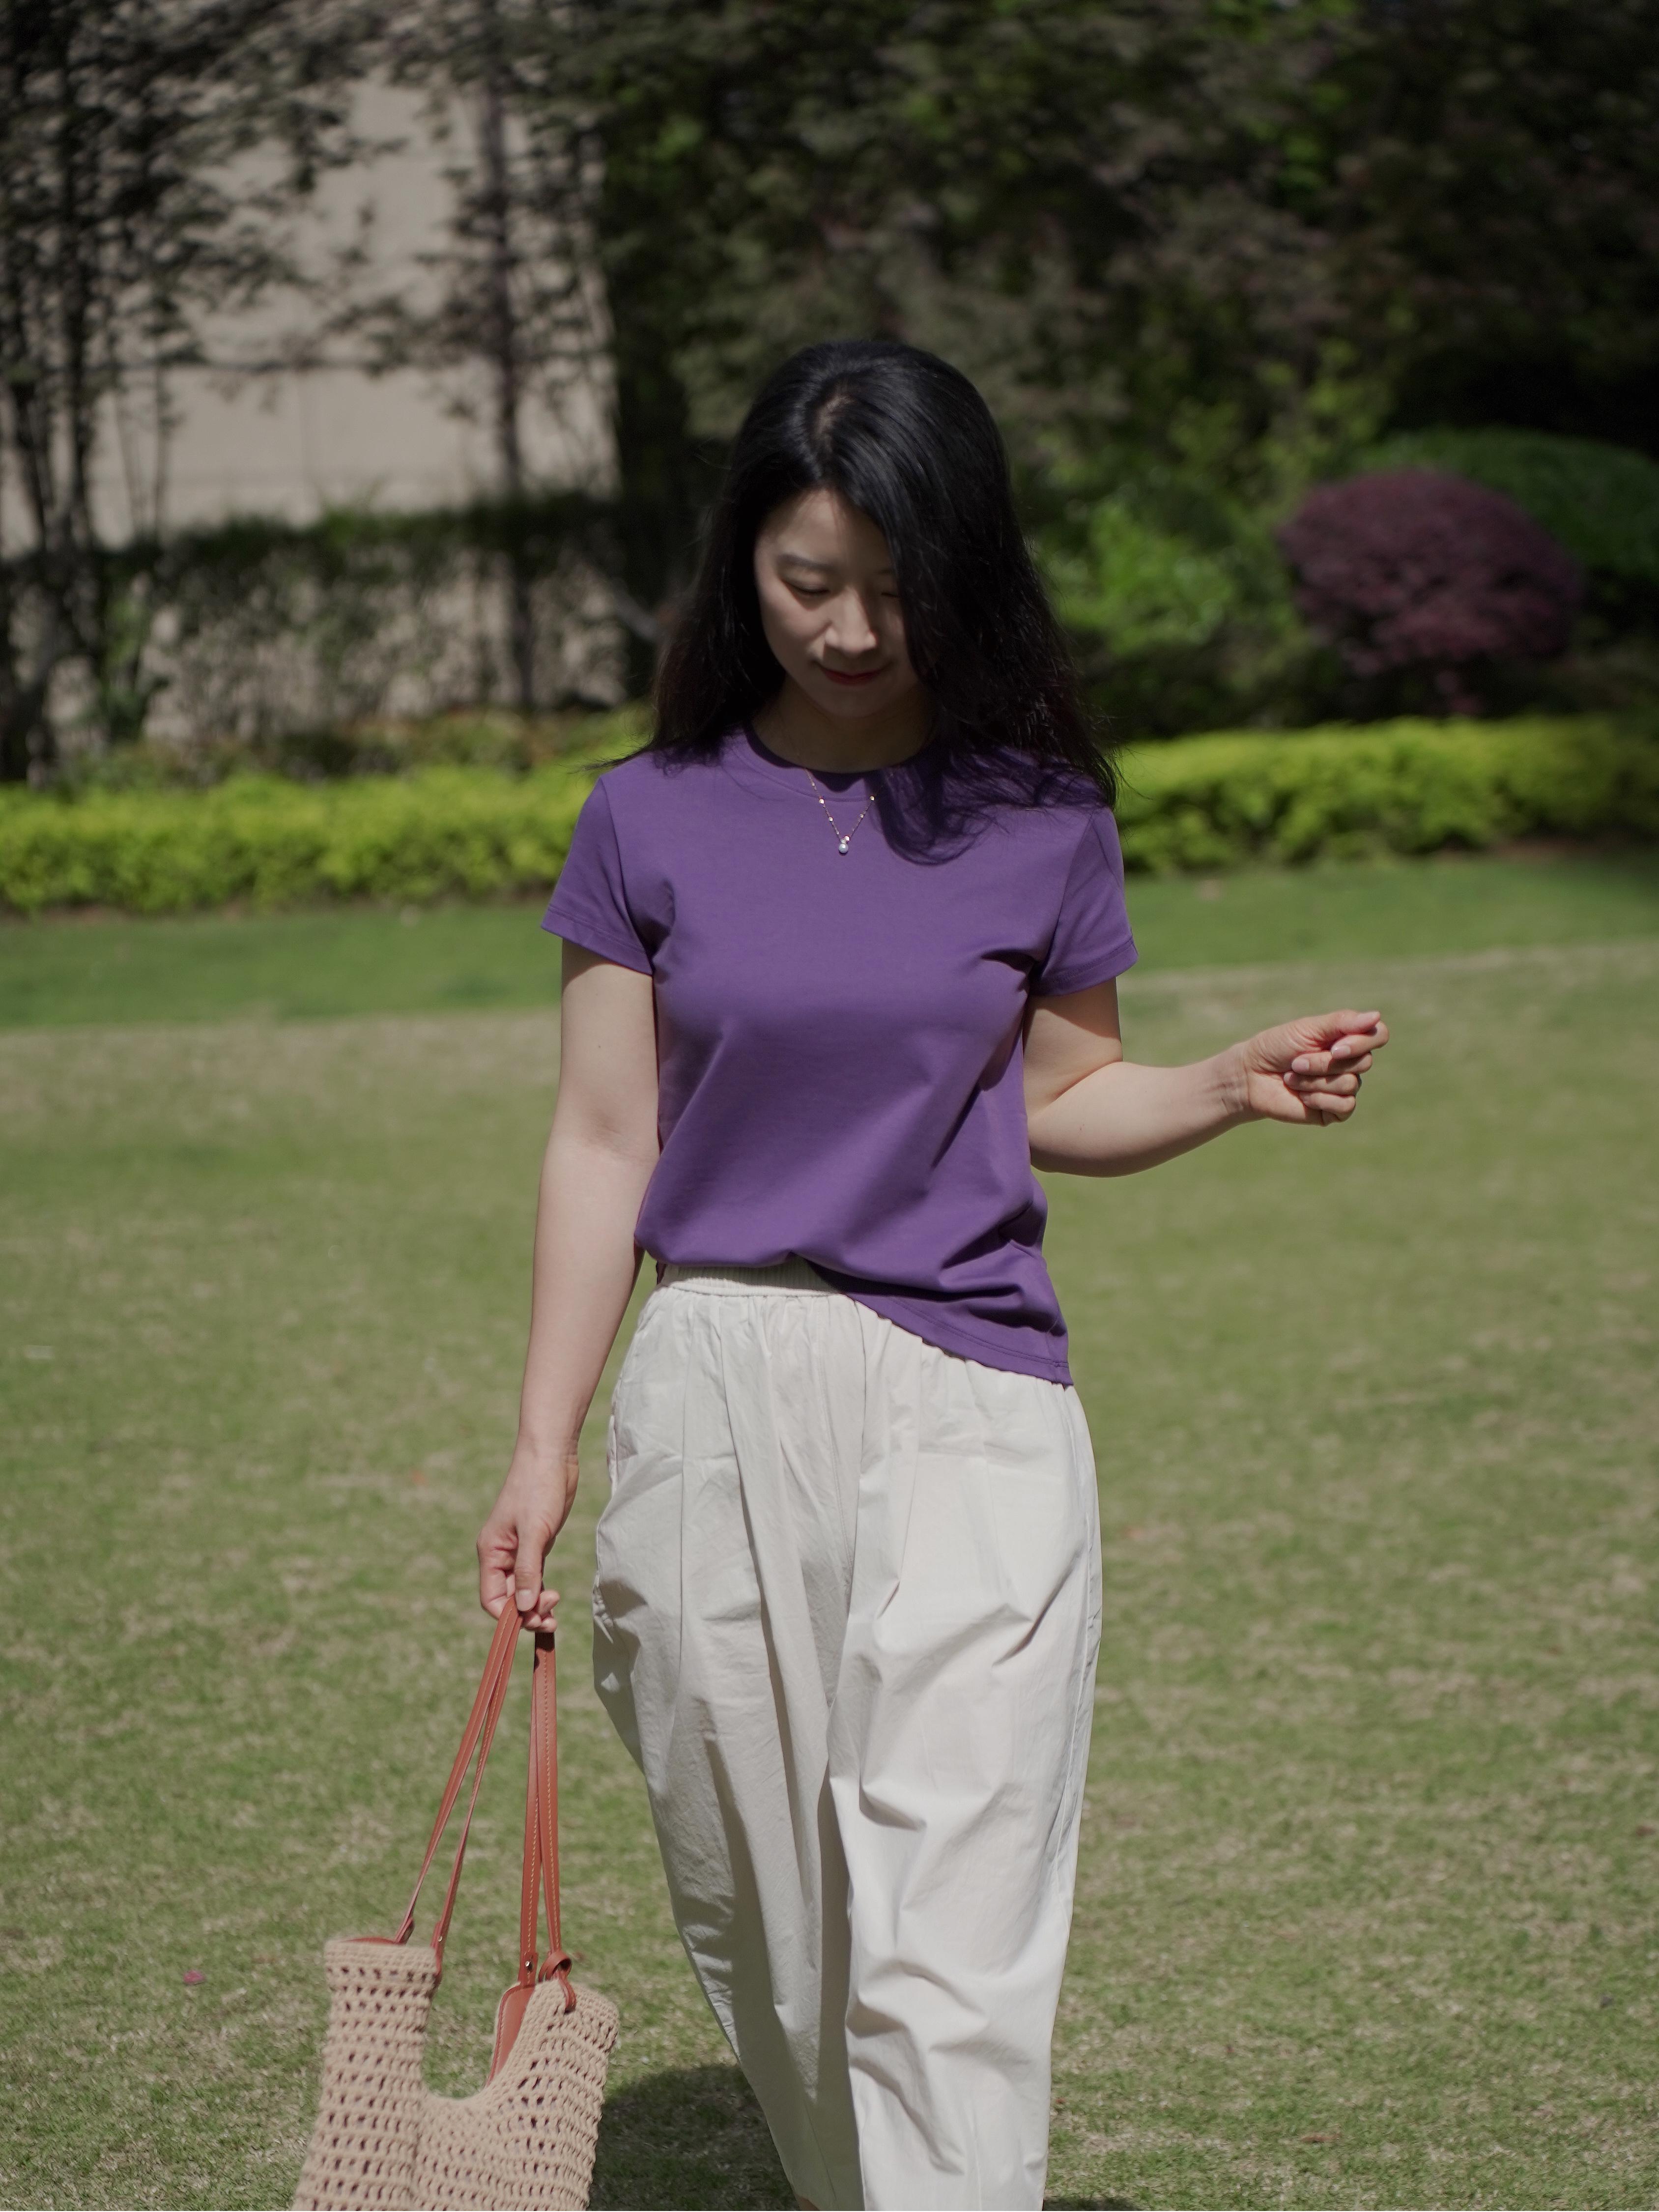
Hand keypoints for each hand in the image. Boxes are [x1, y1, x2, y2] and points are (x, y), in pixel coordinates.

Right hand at [476, 1447, 579, 1626]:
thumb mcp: (534, 1531)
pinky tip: (554, 1595)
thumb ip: (528, 1569)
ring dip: (535, 1604)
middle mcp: (501, 1554)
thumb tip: (525, 1608)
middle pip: (508, 1597)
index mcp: (491, 1551)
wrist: (551, 1456)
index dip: (510, 1615)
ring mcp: (518, 1549)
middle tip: (552, 1617)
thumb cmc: (538, 1487)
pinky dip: (541, 1589)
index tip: (534, 1619)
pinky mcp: (536, 1543)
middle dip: (526, 1612)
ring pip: (522, 1589)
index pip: (492, 1598)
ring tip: (555, 1611)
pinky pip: (534, 1575)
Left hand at [1229, 1008, 1388, 1127]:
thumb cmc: (1277, 1047)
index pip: (1379, 1035)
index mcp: (1348, 1038)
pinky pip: (1345, 1105)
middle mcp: (1351, 1063)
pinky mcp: (1335, 1110)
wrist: (1251, 1076)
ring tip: (1292, 1078)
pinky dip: (1319, 1099)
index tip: (1335, 1046)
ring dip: (1315, 1080)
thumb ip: (1341, 1023)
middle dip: (1324, 1063)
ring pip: (1351, 1084)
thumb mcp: (1307, 1029)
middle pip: (1363, 1062)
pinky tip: (1302, 1097)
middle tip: (1296, 1062)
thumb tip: (1377, 1016)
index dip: (1362, 1042)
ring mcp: (1345, 1087)